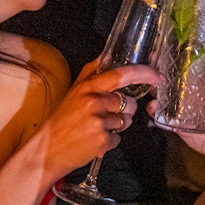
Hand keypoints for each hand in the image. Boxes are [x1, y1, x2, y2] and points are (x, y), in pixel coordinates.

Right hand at [35, 63, 161, 179]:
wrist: (46, 150)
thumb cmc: (61, 120)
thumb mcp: (74, 91)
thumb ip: (92, 73)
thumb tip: (108, 54)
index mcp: (88, 87)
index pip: (122, 74)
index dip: (143, 73)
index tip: (157, 75)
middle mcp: (94, 102)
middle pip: (129, 103)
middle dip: (124, 110)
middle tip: (104, 115)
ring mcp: (98, 122)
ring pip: (126, 121)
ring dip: (116, 126)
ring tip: (96, 128)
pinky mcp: (102, 141)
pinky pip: (119, 139)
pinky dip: (110, 141)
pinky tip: (94, 140)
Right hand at [148, 68, 204, 167]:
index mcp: (200, 86)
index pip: (185, 71)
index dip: (175, 63)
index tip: (167, 56)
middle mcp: (188, 96)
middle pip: (169, 82)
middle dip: (158, 76)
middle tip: (154, 71)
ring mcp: (180, 109)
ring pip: (162, 98)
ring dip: (154, 92)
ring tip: (153, 89)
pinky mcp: (176, 123)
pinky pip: (162, 116)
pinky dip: (155, 111)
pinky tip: (154, 107)